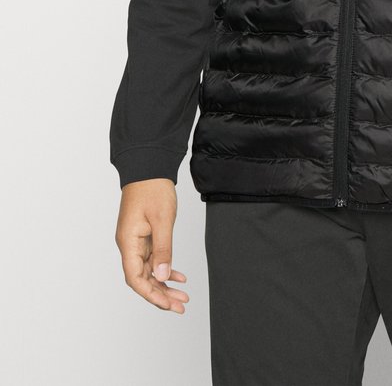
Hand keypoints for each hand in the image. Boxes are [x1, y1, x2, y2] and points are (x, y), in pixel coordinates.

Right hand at [114, 178, 188, 313]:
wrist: (149, 166)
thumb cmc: (153, 189)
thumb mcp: (162, 219)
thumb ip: (163, 249)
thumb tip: (162, 276)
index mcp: (128, 242)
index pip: (135, 278)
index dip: (151, 294)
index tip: (168, 304)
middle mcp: (129, 245)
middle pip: (142, 278)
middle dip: (160, 295)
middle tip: (180, 306)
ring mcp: (136, 241)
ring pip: (149, 270)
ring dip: (164, 284)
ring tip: (182, 296)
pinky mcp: (143, 236)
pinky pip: (153, 259)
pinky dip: (165, 268)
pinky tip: (178, 276)